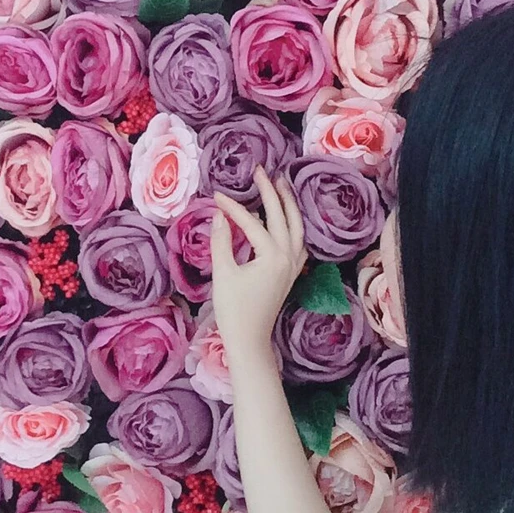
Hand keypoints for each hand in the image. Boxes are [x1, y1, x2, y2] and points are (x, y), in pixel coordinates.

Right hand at [210, 167, 306, 353]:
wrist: (250, 340)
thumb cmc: (234, 310)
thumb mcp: (223, 274)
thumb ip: (221, 241)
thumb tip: (219, 215)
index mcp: (273, 256)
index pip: (252, 223)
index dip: (233, 207)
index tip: (216, 195)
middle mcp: (289, 257)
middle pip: (283, 216)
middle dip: (271, 192)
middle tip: (261, 172)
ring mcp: (293, 265)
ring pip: (297, 227)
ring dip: (289, 205)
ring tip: (281, 185)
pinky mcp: (291, 273)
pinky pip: (298, 242)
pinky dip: (293, 225)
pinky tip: (287, 220)